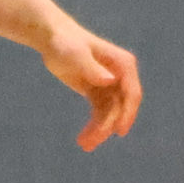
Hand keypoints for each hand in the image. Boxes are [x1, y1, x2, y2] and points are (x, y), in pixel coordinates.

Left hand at [43, 21, 141, 153]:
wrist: (52, 38)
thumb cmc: (65, 41)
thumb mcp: (75, 53)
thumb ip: (91, 66)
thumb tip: (109, 81)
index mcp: (123, 64)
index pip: (131, 93)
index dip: (128, 113)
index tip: (119, 131)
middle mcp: (121, 76)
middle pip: (121, 107)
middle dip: (108, 126)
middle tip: (91, 142)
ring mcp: (111, 85)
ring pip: (111, 114)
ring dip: (100, 130)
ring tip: (84, 144)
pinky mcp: (98, 92)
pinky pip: (100, 113)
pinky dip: (94, 126)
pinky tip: (83, 138)